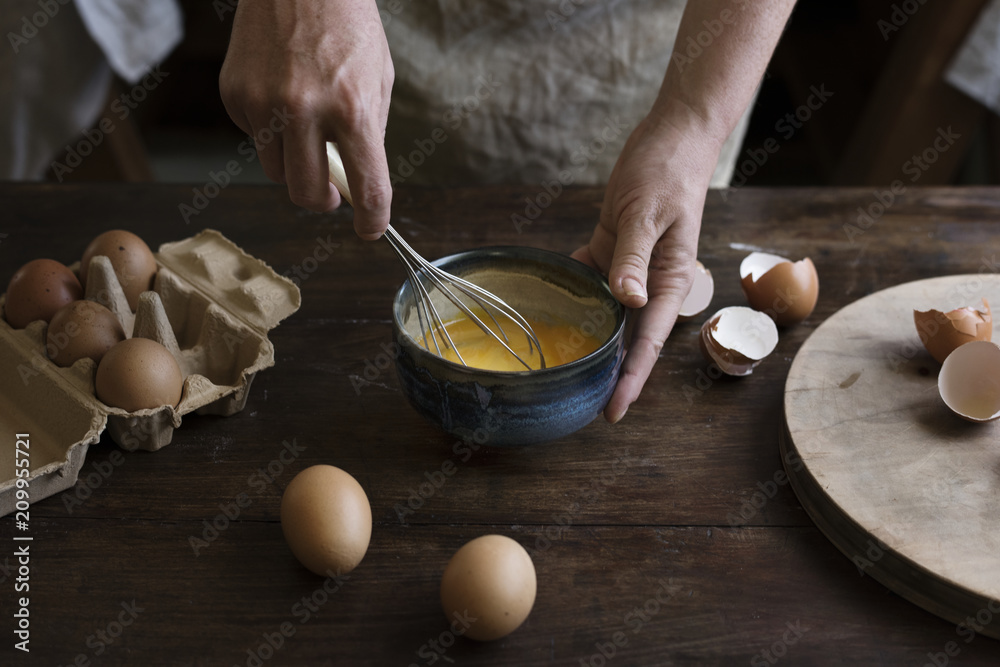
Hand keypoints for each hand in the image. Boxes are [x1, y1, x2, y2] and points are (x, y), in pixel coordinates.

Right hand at [219, 0, 392, 238]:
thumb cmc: (347, 25)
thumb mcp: (378, 79)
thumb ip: (369, 134)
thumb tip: (357, 181)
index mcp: (352, 108)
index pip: (366, 186)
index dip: (372, 220)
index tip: (371, 230)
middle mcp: (304, 110)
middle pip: (306, 193)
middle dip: (323, 201)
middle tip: (332, 194)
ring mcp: (263, 103)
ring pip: (276, 171)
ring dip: (295, 165)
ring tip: (308, 131)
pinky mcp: (235, 94)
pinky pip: (254, 138)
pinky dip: (270, 131)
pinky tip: (282, 97)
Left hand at [572, 107, 720, 422]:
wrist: (672, 136)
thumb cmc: (668, 172)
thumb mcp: (648, 213)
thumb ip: (633, 257)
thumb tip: (627, 301)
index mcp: (670, 282)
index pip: (648, 342)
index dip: (630, 379)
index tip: (613, 411)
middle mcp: (650, 282)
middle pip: (626, 338)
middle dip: (605, 371)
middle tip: (575, 403)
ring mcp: (629, 267)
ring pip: (604, 312)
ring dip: (585, 337)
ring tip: (558, 368)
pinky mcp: (610, 247)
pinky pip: (587, 278)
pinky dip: (569, 291)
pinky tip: (545, 306)